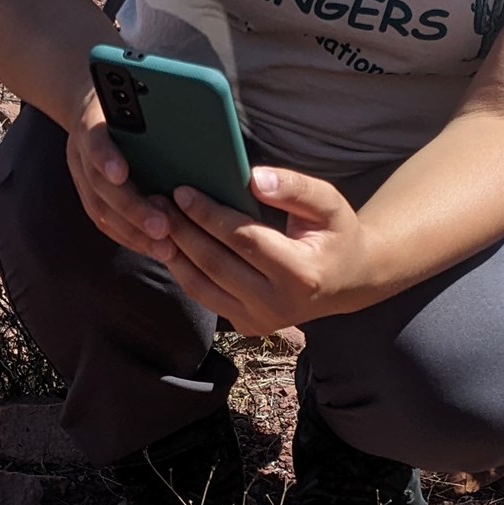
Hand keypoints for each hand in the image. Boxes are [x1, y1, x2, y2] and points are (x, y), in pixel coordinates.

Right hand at [65, 91, 175, 256]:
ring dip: (134, 232)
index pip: (94, 138)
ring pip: (101, 210)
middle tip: (162, 227)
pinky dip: (130, 237)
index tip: (121, 173)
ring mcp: (80, 175)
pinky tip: (156, 248)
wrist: (92, 105)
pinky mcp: (87, 195)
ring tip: (166, 249)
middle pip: (99, 184)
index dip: (104, 157)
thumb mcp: (140, 88)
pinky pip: (105, 223)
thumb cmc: (131, 95)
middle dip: (131, 208)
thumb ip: (162, 105)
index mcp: (93, 120)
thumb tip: (208, 120)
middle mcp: (80, 150)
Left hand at [145, 165, 372, 334]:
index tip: (182, 191)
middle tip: (155, 202)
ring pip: (202, 285)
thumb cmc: (336, 234)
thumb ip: (294, 187)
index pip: (243, 240)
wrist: (347, 282)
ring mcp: (260, 321)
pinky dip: (183, 270)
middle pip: (215, 263)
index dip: (209, 215)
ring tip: (155, 220)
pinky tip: (169, 244)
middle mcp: (278, 305)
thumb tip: (253, 178)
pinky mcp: (247, 326)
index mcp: (301, 274)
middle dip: (182, 231)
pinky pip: (205, 296)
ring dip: (174, 252)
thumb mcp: (328, 203)